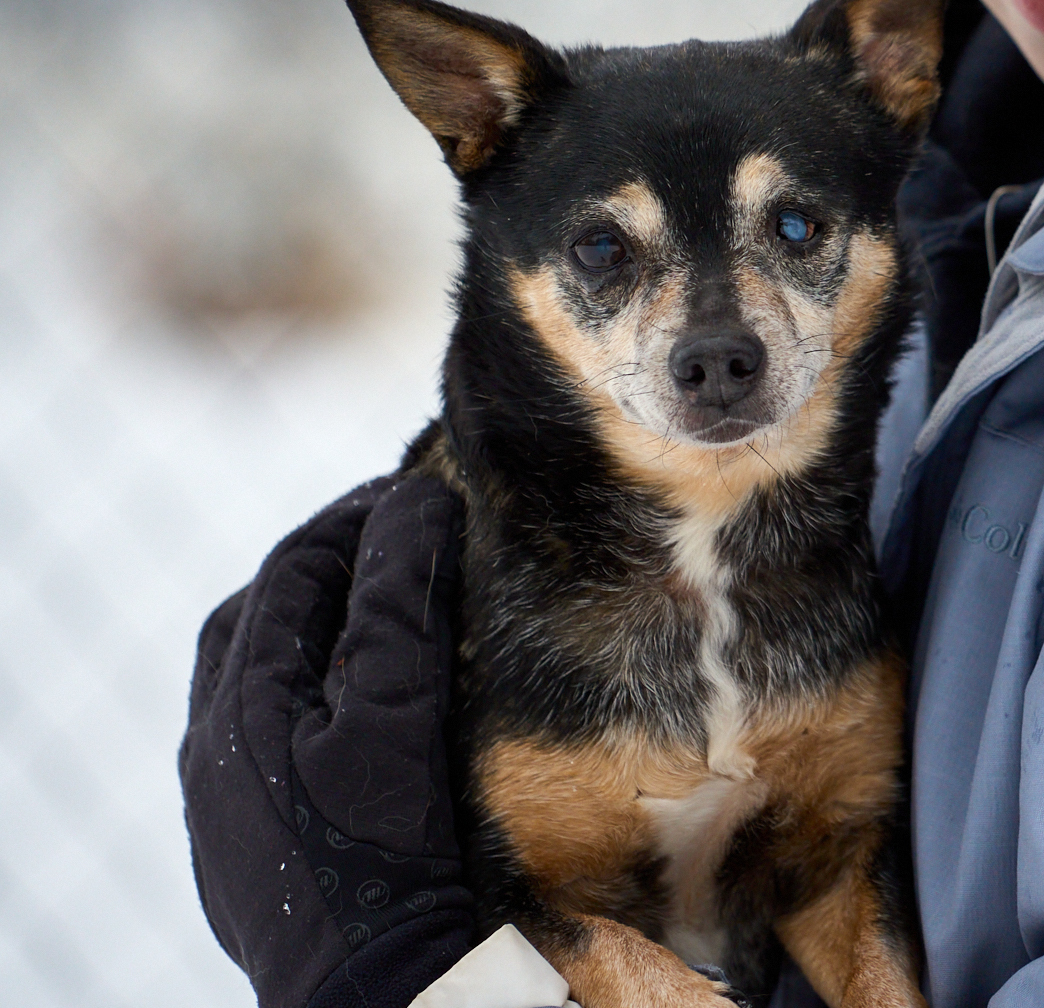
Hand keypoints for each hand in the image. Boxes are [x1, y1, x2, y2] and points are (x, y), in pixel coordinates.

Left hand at [181, 474, 476, 1007]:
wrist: (369, 989)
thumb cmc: (386, 853)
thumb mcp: (400, 713)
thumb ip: (397, 602)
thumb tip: (411, 501)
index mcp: (240, 700)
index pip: (293, 570)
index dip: (358, 520)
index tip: (424, 493)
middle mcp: (212, 741)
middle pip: (258, 616)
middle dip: (326, 566)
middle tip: (399, 539)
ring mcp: (222, 797)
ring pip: (251, 677)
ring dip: (310, 628)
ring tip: (380, 609)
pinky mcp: (244, 839)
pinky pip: (262, 735)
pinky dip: (308, 689)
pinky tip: (360, 702)